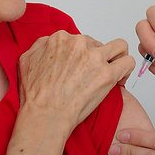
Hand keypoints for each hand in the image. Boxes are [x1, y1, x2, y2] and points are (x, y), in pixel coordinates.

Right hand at [18, 31, 133, 128]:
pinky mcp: (107, 73)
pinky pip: (128, 62)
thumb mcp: (27, 60)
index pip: (81, 40)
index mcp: (61, 38)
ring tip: (114, 72)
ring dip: (117, 58)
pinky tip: (119, 79)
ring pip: (119, 47)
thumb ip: (41, 45)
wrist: (44, 115)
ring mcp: (94, 57)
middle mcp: (78, 43)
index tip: (83, 67)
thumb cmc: (36, 95)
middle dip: (99, 58)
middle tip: (95, 75)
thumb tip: (51, 44)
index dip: (84, 55)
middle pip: (98, 44)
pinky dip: (126, 70)